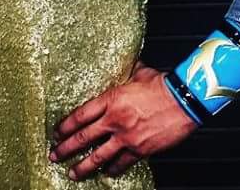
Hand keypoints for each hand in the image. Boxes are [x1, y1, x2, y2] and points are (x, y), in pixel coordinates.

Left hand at [49, 60, 198, 180]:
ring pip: (98, 156)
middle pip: (83, 138)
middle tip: (54, 155)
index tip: (57, 133)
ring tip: (73, 173)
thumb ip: (125, 73)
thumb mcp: (138, 72)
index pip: (80, 116)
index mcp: (111, 99)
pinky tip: (106, 172)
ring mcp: (127, 137)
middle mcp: (115, 120)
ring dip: (83, 166)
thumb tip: (123, 66)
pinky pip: (121, 163)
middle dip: (65, 148)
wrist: (184, 100)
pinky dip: (112, 169)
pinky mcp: (141, 149)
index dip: (65, 126)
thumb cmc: (163, 84)